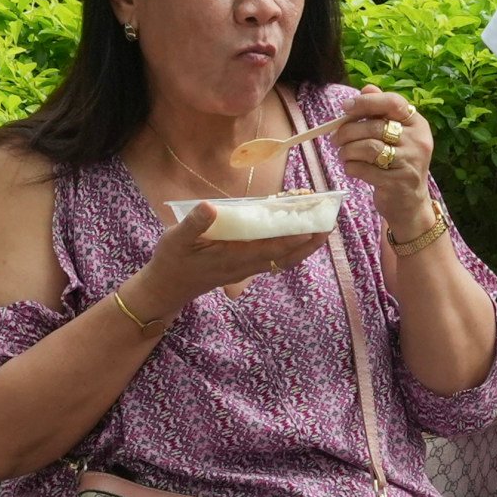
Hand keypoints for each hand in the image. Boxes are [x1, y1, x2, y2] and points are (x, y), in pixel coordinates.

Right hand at [126, 201, 326, 319]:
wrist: (166, 289)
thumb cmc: (171, 261)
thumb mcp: (176, 239)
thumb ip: (194, 224)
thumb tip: (210, 206)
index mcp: (232, 258)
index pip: (269, 248)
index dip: (292, 238)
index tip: (312, 227)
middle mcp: (244, 266)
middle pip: (284, 257)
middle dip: (307, 242)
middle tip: (329, 225)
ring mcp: (245, 269)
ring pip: (281, 260)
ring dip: (302, 246)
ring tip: (320, 229)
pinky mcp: (243, 268)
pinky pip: (272, 259)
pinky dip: (287, 248)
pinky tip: (292, 234)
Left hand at [328, 86, 440, 226]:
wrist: (410, 203)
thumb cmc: (397, 163)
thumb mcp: (396, 135)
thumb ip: (381, 111)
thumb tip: (366, 88)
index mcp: (417, 124)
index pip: (392, 103)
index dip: (366, 102)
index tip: (345, 107)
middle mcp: (417, 141)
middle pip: (374, 127)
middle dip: (348, 131)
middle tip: (335, 137)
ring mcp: (409, 162)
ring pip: (367, 148)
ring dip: (347, 150)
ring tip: (343, 153)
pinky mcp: (396, 182)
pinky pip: (364, 169)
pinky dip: (351, 167)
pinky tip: (351, 168)